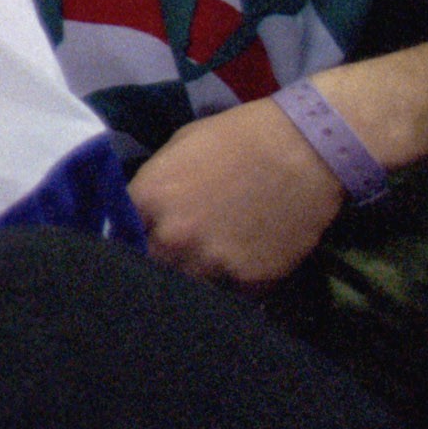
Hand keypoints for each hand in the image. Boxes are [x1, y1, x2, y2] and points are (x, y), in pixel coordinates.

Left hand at [129, 92, 345, 286]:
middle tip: (177, 254)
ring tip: (214, 259)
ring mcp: (213, 262)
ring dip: (198, 276)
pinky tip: (248, 260)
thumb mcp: (180, 148)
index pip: (119, 234)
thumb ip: (155, 187)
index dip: (129, 238)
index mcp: (150, 199)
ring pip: (191, 285)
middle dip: (159, 261)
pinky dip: (238, 282)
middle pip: (152, 266)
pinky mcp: (251, 279)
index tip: (138, 241)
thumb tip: (141, 213)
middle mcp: (175, 237)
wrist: (308, 148)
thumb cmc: (240, 136)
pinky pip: (234, 292)